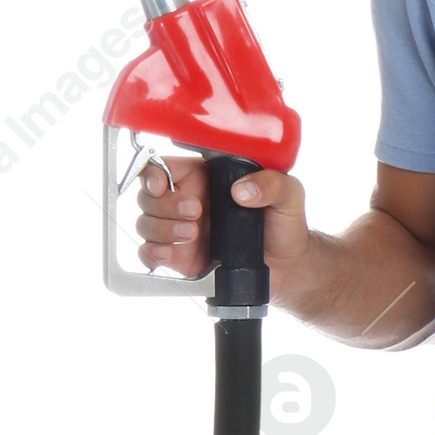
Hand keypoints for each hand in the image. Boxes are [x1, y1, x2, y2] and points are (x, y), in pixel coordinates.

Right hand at [136, 155, 309, 284]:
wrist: (288, 267)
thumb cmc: (285, 225)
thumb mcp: (289, 195)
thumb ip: (271, 183)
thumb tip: (242, 190)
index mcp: (204, 178)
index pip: (163, 167)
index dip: (152, 172)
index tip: (162, 183)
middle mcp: (187, 201)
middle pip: (148, 196)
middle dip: (165, 205)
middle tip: (195, 213)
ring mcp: (180, 230)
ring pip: (146, 224)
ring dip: (162, 229)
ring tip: (193, 235)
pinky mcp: (180, 258)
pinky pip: (150, 254)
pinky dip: (152, 253)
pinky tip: (170, 254)